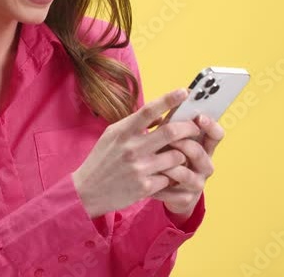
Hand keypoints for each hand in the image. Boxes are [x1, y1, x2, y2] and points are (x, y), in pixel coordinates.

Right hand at [71, 89, 202, 218]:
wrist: (87, 191)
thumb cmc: (102, 160)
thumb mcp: (111, 136)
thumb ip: (133, 124)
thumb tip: (160, 116)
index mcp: (123, 132)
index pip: (149, 110)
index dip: (168, 99)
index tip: (184, 92)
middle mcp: (131, 148)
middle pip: (171, 132)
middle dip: (189, 128)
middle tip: (196, 127)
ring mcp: (139, 168)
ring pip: (176, 156)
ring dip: (183, 154)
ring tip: (182, 154)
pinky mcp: (145, 188)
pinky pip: (170, 177)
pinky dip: (173, 175)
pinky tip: (171, 174)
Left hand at [148, 114, 224, 218]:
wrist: (166, 190)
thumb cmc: (165, 155)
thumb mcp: (168, 138)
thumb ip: (172, 123)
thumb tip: (171, 99)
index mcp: (204, 146)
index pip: (216, 134)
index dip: (210, 125)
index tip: (198, 117)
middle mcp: (205, 164)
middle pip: (199, 152)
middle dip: (182, 144)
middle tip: (168, 139)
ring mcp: (197, 182)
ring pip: (185, 172)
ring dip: (168, 164)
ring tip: (153, 160)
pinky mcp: (185, 198)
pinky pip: (173, 190)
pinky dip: (159, 183)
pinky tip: (148, 178)